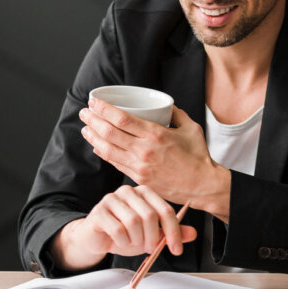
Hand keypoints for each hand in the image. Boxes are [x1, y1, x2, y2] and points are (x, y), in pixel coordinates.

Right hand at [50, 184, 196, 270]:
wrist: (97, 238)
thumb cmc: (125, 233)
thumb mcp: (151, 234)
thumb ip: (170, 232)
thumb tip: (192, 233)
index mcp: (145, 192)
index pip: (165, 210)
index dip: (173, 231)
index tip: (176, 249)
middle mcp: (129, 191)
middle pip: (149, 215)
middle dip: (152, 238)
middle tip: (149, 248)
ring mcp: (112, 199)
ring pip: (133, 222)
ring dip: (136, 240)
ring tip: (132, 242)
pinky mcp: (99, 211)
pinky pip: (117, 229)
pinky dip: (123, 241)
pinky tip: (121, 241)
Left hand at [80, 99, 230, 219]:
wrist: (202, 186)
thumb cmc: (198, 157)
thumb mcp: (190, 128)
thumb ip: (176, 114)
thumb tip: (166, 106)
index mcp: (155, 134)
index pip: (121, 119)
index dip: (103, 109)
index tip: (94, 102)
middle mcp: (144, 150)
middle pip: (109, 133)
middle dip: (93, 120)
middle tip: (85, 113)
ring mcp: (139, 166)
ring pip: (107, 150)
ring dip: (93, 137)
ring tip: (86, 128)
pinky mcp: (139, 178)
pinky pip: (115, 164)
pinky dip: (104, 154)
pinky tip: (97, 146)